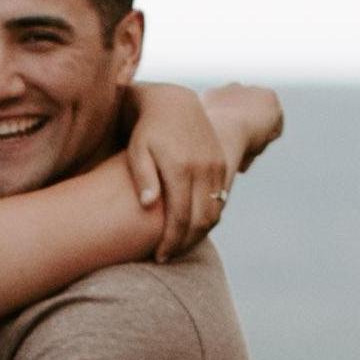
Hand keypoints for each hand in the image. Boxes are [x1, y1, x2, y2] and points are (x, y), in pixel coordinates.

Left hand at [122, 77, 232, 256]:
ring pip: (214, 212)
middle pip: (200, 220)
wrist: (174, 103)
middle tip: (167, 256)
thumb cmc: (146, 130)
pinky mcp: (222, 163)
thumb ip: (143, 176)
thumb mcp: (137, 149)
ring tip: (179, 245)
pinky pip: (221, 199)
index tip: (159, 257)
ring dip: (199, 234)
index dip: (171, 242)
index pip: (180, 217)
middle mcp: (202, 168)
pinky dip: (210, 217)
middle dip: (185, 243)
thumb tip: (148, 205)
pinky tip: (192, 226)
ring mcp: (216, 166)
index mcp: (180, 167)